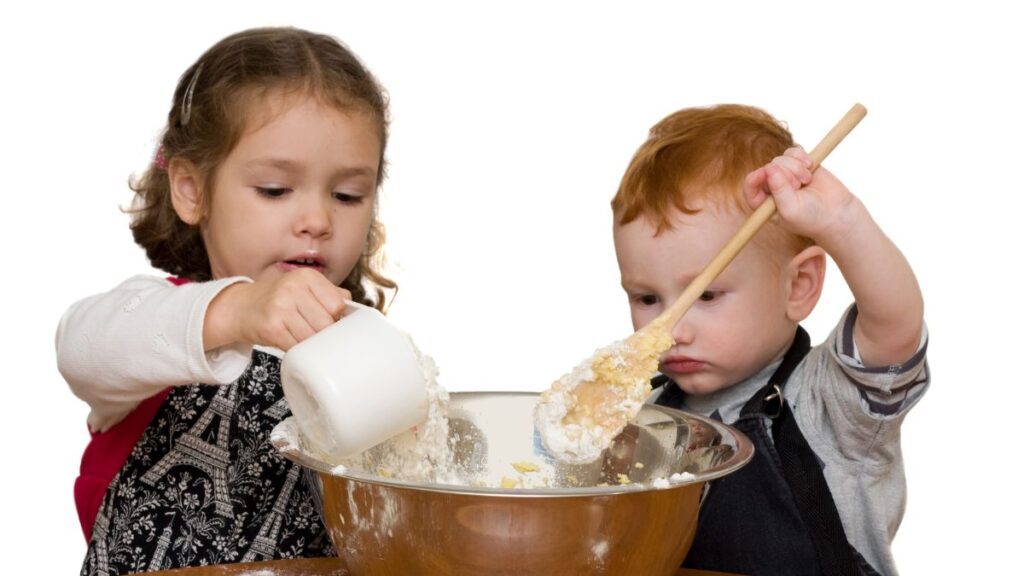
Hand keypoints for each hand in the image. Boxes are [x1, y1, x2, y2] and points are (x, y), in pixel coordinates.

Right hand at [206, 268, 350, 350]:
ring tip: (300, 336)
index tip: (328, 321)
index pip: (338, 304)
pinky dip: (296, 350)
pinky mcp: (271, 327)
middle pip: (327, 323)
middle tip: (313, 331)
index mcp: (307, 277)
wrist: (241, 307)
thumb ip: (331, 294)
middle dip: (323, 333)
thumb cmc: (280, 300)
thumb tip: (355, 312)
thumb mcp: (304, 288)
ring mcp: (280, 307)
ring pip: (312, 338)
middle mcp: (293, 288)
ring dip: (310, 344)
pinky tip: (289, 341)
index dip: (336, 317)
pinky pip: (296, 347)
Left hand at [743, 146, 857, 244]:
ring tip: (806, 180)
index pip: (750, 186)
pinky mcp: (799, 164)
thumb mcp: (791, 209)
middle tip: (798, 185)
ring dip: (795, 166)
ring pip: (781, 159)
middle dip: (785, 173)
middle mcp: (771, 187)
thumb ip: (779, 190)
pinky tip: (810, 165)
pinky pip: (793, 151)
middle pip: (768, 168)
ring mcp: (785, 174)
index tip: (767, 171)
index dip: (756, 177)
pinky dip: (801, 156)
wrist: (837, 212)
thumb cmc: (811, 218)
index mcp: (763, 202)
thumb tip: (769, 167)